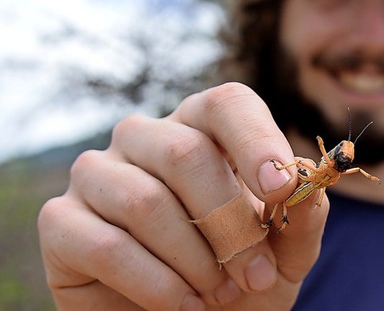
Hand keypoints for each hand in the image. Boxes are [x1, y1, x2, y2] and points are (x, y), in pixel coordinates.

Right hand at [38, 82, 328, 309]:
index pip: (227, 104)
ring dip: (195, 261)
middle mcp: (144, 137)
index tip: (281, 190)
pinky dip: (155, 285)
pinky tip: (182, 306)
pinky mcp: (61, 221)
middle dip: (230, 225)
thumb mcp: (284, 252)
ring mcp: (97, 173)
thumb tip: (310, 177)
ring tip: (220, 294)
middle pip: (186, 153)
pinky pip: (106, 245)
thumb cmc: (238, 275)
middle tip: (254, 276)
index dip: (256, 141)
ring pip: (145, 201)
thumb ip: (303, 215)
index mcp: (201, 129)